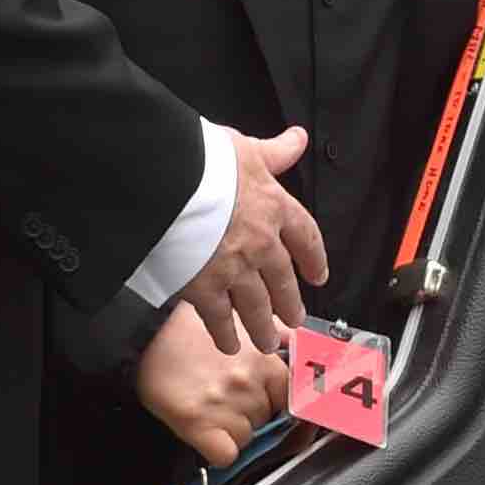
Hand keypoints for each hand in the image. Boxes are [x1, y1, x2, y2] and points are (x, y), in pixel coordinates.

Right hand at [134, 301, 287, 468]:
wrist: (147, 335)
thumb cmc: (192, 328)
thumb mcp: (246, 323)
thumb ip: (282, 336)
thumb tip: (311, 348)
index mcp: (264, 358)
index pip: (294, 397)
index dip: (281, 403)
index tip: (277, 408)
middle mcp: (248, 382)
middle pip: (269, 419)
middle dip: (254, 413)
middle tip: (229, 397)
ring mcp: (225, 404)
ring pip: (248, 438)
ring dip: (234, 430)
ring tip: (213, 407)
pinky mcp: (198, 424)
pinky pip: (225, 455)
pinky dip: (219, 451)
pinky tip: (208, 434)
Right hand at [184, 123, 328, 353]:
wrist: (166, 183)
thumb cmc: (202, 159)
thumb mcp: (244, 146)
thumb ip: (273, 151)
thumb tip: (297, 140)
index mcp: (274, 207)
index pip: (305, 236)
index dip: (314, 257)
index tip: (319, 274)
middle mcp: (261, 243)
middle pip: (283, 280)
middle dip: (290, 303)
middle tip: (295, 318)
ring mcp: (234, 269)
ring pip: (256, 306)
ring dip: (263, 327)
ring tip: (267, 341)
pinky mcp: (204, 288)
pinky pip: (219, 318)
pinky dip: (225, 334)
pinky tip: (228, 344)